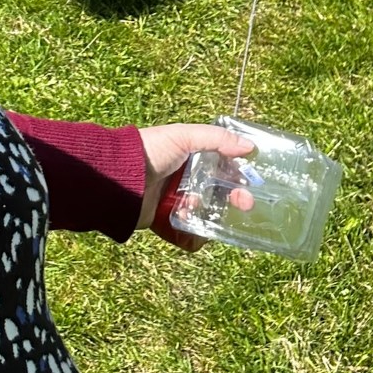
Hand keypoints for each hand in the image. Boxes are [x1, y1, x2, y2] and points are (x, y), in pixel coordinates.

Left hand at [137, 123, 254, 250]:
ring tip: (211, 215)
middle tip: (245, 204)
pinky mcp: (165, 221)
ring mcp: (174, 200)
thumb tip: (249, 146)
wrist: (119, 178)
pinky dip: (195, 236)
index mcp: (188, 155)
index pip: (220, 166)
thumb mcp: (184, 136)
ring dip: (214, 217)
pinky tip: (196, 230)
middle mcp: (183, 178)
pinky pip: (187, 233)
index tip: (252, 182)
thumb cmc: (151, 151)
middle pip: (217, 192)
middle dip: (233, 199)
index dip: (237, 174)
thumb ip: (217, 139)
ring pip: (205, 214)